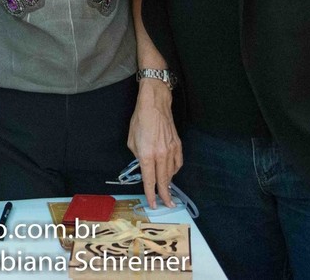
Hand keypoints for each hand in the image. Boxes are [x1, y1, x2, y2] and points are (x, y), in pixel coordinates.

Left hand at [128, 81, 181, 208]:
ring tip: (167, 190)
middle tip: (168, 205)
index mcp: (147, 155)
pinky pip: (178, 163)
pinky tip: (171, 173)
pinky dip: (175, 170)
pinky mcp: (178, 145)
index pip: (149, 180)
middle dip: (165, 195)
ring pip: (171, 173)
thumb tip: (143, 164)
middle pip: (164, 181)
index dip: (151, 194)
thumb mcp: (131, 140)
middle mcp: (160, 155)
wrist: (155, 104)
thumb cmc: (140, 120)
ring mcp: (171, 150)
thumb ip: (138, 156)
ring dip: (169, 183)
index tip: (152, 204)